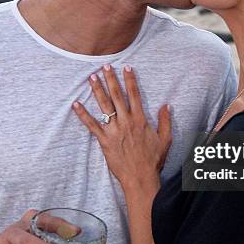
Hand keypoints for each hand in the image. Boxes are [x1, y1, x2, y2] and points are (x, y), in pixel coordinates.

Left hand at [73, 65, 171, 190]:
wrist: (140, 177)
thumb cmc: (153, 160)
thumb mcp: (165, 139)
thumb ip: (165, 121)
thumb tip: (167, 106)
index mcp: (140, 120)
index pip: (135, 95)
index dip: (130, 80)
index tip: (127, 68)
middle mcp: (126, 122)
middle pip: (117, 96)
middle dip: (111, 80)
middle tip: (105, 66)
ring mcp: (114, 130)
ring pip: (104, 106)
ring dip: (97, 91)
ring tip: (92, 78)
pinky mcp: (105, 140)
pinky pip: (92, 125)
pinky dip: (83, 115)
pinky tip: (76, 104)